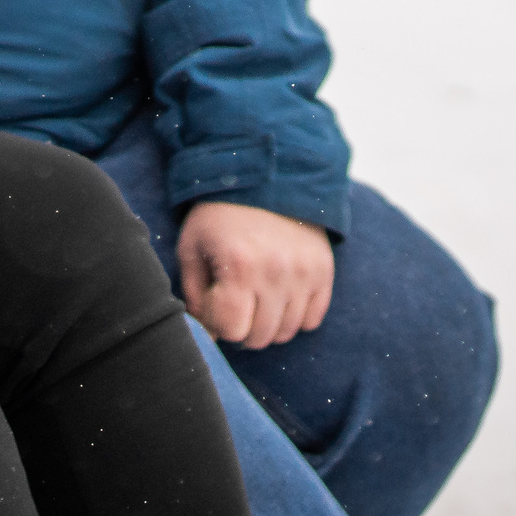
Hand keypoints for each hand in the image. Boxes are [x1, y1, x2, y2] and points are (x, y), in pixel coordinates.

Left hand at [178, 201, 333, 349]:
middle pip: (261, 337)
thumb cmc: (219, 216)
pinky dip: (295, 317)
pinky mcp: (324, 272)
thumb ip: (195, 296)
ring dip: (268, 325)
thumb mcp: (192, 249)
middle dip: (242, 330)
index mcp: (239, 267)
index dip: (219, 325)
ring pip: (287, 332)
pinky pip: (312, 320)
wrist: (264, 178)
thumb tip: (208, 336)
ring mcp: (304, 273)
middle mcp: (276, 273)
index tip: (215, 306)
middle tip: (235, 308)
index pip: (232, 330)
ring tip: (256, 302)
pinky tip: (279, 297)